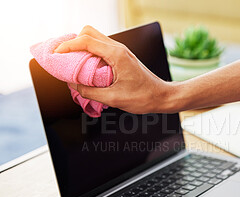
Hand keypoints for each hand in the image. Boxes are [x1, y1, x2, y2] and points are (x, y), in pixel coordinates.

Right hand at [54, 25, 177, 113]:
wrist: (162, 96)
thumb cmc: (143, 97)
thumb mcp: (113, 98)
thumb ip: (90, 92)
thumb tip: (73, 85)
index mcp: (116, 55)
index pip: (85, 41)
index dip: (67, 45)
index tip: (56, 54)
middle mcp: (118, 48)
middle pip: (89, 32)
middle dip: (72, 41)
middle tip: (63, 56)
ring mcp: (121, 51)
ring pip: (95, 38)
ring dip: (81, 46)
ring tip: (71, 62)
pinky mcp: (122, 56)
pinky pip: (101, 47)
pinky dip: (90, 52)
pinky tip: (86, 66)